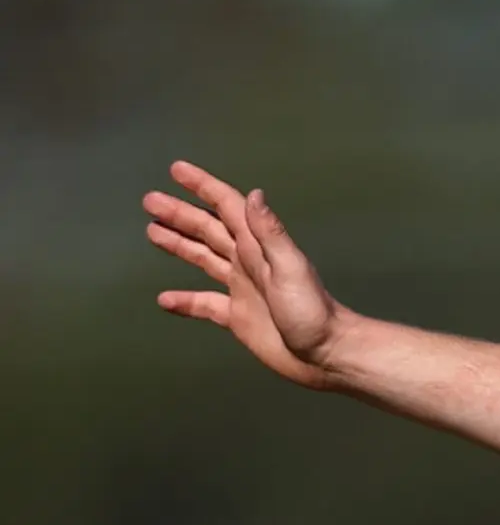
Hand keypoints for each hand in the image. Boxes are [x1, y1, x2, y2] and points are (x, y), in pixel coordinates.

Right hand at [143, 161, 348, 388]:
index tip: (176, 170)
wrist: (324, 355)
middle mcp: (247, 262)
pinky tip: (164, 300)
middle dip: (180, 214)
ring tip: (152, 231)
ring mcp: (241, 289)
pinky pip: (204, 304)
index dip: (203, 187)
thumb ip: (270, 233)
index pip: (227, 207)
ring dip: (179, 244)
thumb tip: (254, 194)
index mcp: (258, 247)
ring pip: (203, 259)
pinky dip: (184, 301)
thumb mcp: (290, 267)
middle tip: (149, 200)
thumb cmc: (311, 311)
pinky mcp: (237, 316)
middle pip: (208, 230)